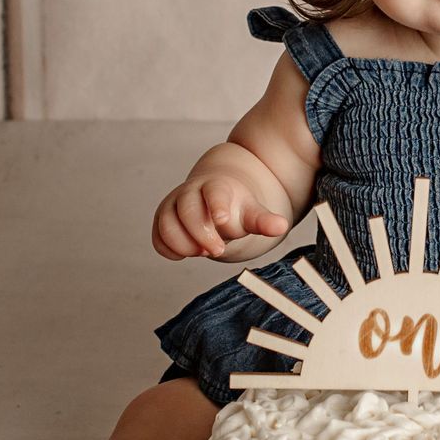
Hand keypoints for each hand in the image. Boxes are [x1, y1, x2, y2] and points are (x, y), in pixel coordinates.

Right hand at [154, 175, 288, 259]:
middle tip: (218, 250)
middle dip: (201, 234)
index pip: (214, 193)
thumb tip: (280, 226)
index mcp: (216, 186)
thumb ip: (263, 220)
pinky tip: (186, 254)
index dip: (217, 206)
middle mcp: (190, 192)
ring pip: (167, 225)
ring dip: (183, 244)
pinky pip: (158, 238)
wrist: (214, 196)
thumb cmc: (235, 206)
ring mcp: (173, 205)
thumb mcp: (252, 212)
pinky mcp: (162, 220)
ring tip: (202, 252)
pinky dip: (169, 250)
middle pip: (187, 210)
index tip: (223, 220)